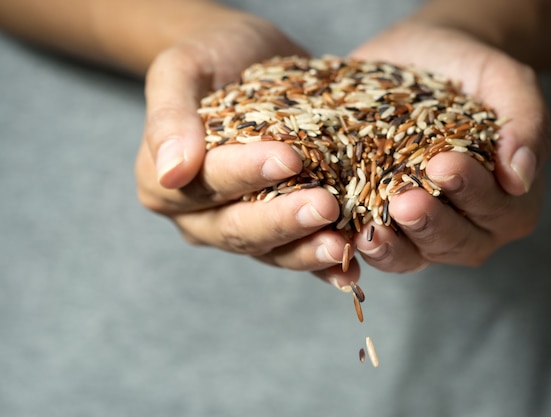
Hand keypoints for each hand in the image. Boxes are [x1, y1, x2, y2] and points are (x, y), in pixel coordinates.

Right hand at [135, 6, 358, 284]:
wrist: (247, 60)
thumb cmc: (211, 57)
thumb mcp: (182, 68)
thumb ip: (169, 116)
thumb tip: (172, 171)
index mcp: (163, 181)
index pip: (206, 184)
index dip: (246, 175)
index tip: (288, 158)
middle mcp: (198, 215)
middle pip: (238, 228)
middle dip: (282, 220)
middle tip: (325, 206)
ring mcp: (237, 227)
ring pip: (269, 251)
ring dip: (306, 251)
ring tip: (341, 246)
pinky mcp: (274, 230)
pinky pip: (294, 253)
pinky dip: (321, 265)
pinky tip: (347, 269)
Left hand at [349, 22, 550, 271]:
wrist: (421, 57)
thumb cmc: (468, 70)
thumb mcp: (504, 81)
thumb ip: (526, 123)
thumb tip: (521, 178)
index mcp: (508, 199)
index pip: (498, 209)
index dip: (472, 192)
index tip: (443, 164)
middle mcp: (470, 224)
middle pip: (457, 242)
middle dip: (430, 224)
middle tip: (405, 201)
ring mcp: (423, 231)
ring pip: (413, 256)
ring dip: (393, 247)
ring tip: (372, 229)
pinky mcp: (382, 224)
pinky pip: (374, 248)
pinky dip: (358, 246)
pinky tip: (341, 234)